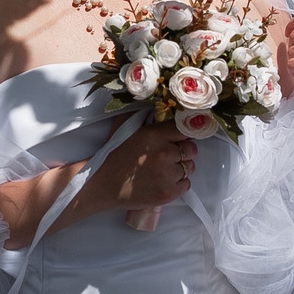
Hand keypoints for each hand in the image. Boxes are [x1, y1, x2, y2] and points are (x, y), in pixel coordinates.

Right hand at [0, 121, 194, 249]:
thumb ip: (140, 113)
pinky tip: (163, 181)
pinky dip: (178, 184)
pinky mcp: (168, 193)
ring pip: (190, 167)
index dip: (183, 133)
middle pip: (191, 149)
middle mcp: (164, 154)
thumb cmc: (114, 154)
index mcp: (154, 135)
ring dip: (180, 167)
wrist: (102, 184)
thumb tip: (155, 100)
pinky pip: (186, 184)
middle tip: (168, 155)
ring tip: (163, 169)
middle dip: (182, 151)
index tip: (179, 137)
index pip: (186, 129)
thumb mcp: (124, 127)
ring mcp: (167, 175)